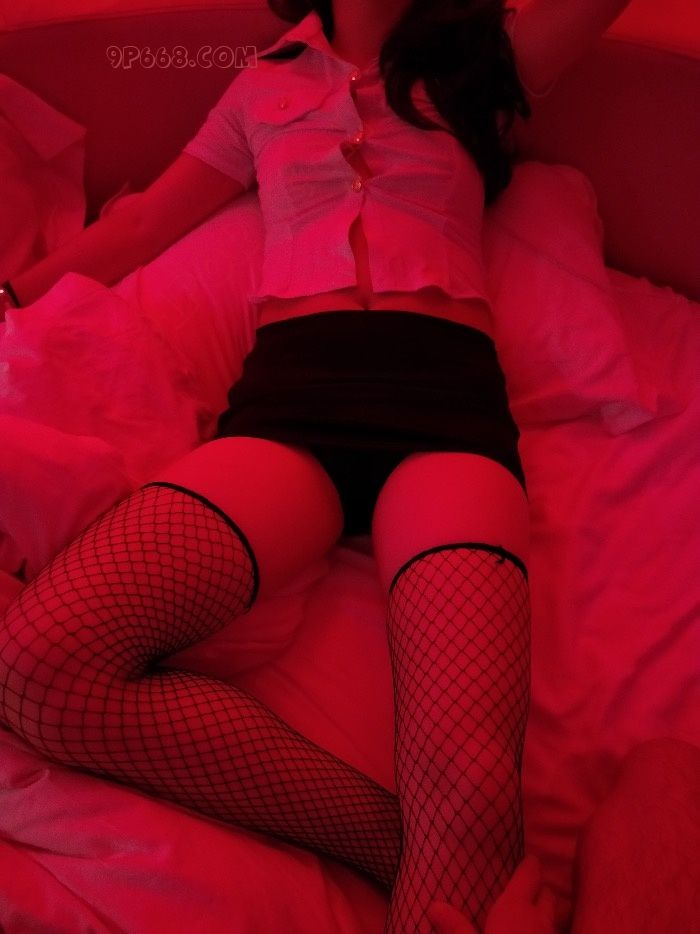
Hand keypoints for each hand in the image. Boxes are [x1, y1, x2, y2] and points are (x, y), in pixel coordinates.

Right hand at [426, 855, 557, 933]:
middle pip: (549, 896)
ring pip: (555, 920)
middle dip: (541, 890)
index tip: (529, 856)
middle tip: (529, 888)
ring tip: (533, 917)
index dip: (530, 864)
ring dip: (547, 916)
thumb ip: (456, 928)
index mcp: (516, 908)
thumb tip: (434, 905)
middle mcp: (540, 920)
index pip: (529, 875)